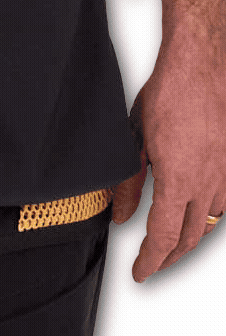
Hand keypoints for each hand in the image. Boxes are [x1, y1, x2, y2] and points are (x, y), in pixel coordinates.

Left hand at [111, 34, 225, 280]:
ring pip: (211, 223)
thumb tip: (120, 215)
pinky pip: (225, 202)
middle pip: (189, 238)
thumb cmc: (169, 93)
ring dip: (190, 237)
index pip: (163, 237)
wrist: (200, 64)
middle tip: (152, 262)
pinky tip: (198, 212)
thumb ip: (128, 181)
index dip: (150, 261)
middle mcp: (208, 184)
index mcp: (179, 180)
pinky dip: (210, 215)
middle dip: (169, 257)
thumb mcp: (134, 138)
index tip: (139, 271)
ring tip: (172, 241)